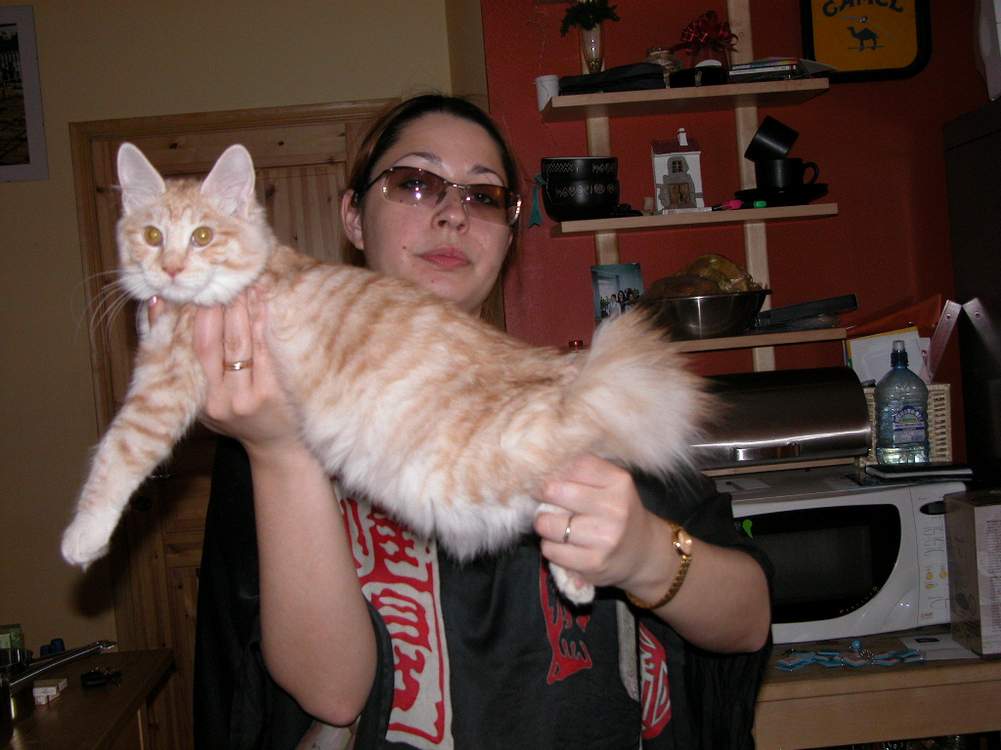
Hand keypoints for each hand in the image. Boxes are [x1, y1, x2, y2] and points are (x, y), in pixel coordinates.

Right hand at [151, 291, 300, 453]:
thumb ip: (174, 356)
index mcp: (200, 399)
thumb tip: (157, 304)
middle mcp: (223, 400)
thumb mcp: (197, 395)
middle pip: (220, 343)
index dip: (198, 316)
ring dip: (244, 309)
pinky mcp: (277, 392)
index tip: (201, 290)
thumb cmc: (233, 416)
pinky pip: (268, 349)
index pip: (197, 348)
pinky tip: (264, 301)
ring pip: (245, 343)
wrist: (276, 446)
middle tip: (224, 279)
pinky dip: (265, 322)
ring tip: (244, 282)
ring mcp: (251, 397)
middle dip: (222, 307)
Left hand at [533, 454, 668, 592]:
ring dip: (545, 524)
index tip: (552, 479)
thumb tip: (541, 469)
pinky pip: (551, 549)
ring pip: (547, 523)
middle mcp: (614, 508)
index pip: (571, 466)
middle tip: (549, 502)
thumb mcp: (610, 483)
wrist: (643, 552)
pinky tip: (565, 545)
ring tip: (557, 525)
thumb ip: (581, 471)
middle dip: (543, 496)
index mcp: (618, 481)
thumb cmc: (616, 511)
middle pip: (553, 491)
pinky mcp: (593, 563)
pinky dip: (551, 546)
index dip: (554, 471)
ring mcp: (604, 537)